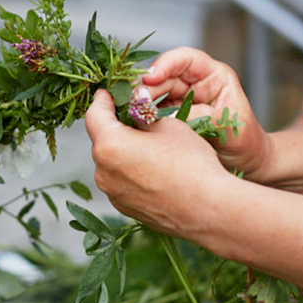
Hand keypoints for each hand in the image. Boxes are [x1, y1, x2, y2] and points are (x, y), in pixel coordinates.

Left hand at [85, 89, 235, 237]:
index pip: (94, 115)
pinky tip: (153, 170)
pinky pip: (121, 182)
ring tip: (148, 146)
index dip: (102, 100)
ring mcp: (112, 193)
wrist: (208, 209)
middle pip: (101, 140)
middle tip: (133, 117)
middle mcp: (103, 172)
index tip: (107, 93)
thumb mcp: (168, 126)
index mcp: (109, 146)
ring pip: (110, 163)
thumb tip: (136, 117)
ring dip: (122, 151)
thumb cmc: (191, 164)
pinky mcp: (124, 208)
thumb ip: (143, 118)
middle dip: (114, 127)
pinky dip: (130, 172)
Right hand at [140, 47, 274, 179]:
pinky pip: (151, 113)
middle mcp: (193, 84)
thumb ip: (199, 117)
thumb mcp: (227, 127)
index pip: (185, 59)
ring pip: (153, 94)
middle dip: (147, 87)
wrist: (245, 163)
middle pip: (163, 76)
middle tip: (135, 102)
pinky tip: (135, 124)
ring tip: (133, 115)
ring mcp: (179, 100)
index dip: (165, 64)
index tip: (150, 78)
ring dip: (141, 103)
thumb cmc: (244, 141)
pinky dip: (142, 117)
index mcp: (213, 76)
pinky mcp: (169, 117)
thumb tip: (168, 116)